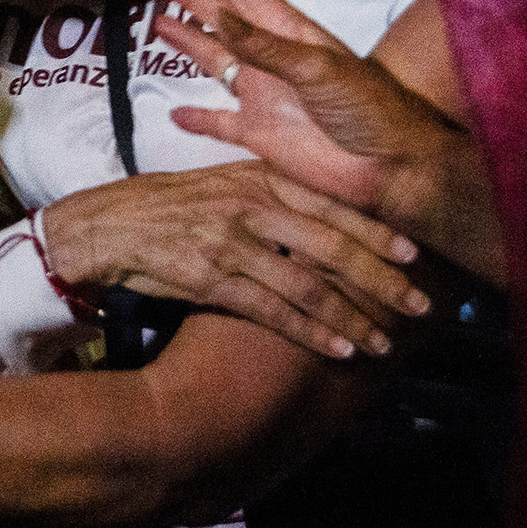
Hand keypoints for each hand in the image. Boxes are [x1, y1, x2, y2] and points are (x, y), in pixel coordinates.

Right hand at [39, 157, 428, 361]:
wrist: (106, 226)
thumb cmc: (167, 206)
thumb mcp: (221, 184)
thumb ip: (269, 195)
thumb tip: (319, 217)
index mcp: (260, 177)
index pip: (332, 205)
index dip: (377, 233)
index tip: (414, 256)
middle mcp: (253, 205)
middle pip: (334, 246)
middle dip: (382, 280)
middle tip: (419, 306)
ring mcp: (233, 242)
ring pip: (309, 284)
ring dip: (353, 317)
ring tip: (385, 342)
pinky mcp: (212, 277)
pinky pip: (273, 309)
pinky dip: (311, 332)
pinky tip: (339, 350)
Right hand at [157, 0, 467, 245]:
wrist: (391, 168)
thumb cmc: (368, 109)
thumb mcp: (318, 68)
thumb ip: (266, 45)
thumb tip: (221, 15)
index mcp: (294, 36)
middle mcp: (276, 61)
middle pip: (228, 22)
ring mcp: (267, 97)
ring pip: (219, 64)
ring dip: (193, 43)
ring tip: (161, 24)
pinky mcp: (261, 136)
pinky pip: (220, 124)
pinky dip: (199, 119)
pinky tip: (175, 113)